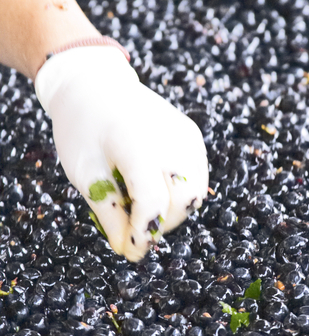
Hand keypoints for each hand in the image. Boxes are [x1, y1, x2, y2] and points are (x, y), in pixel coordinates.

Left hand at [35, 46, 207, 261]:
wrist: (95, 85)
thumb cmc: (82, 129)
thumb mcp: (84, 174)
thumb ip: (108, 213)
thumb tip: (128, 250)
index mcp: (135, 144)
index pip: (152, 202)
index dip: (142, 233)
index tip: (130, 250)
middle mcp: (170, 138)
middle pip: (182, 201)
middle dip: (161, 225)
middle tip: (135, 228)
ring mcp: (187, 136)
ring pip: (196, 193)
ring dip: (174, 211)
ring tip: (143, 206)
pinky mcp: (193, 137)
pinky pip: (197, 177)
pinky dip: (181, 192)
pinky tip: (155, 187)